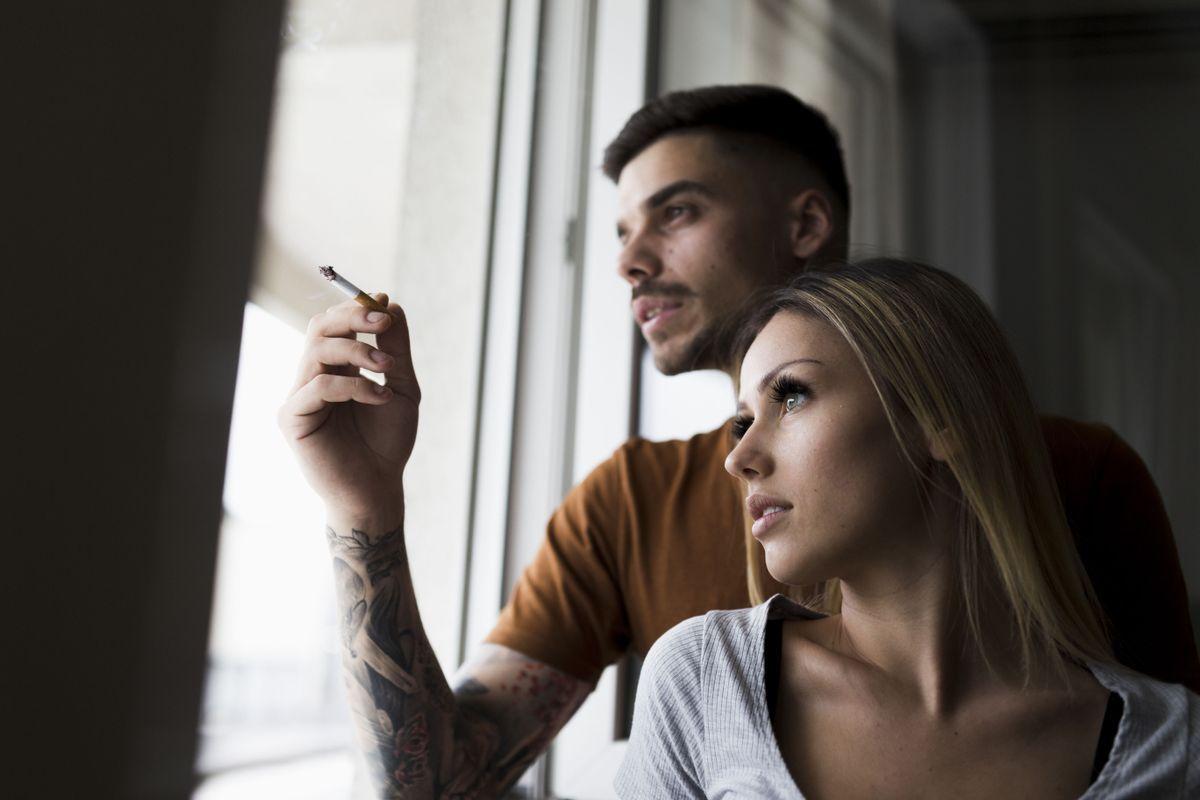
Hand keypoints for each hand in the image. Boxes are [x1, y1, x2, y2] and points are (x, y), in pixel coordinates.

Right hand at [278, 293, 417, 529]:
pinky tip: (379, 398)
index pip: (333, 324)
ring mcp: (299, 396)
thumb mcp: (401, 386)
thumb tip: (388, 302)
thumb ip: (394, 348)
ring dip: (357, 351)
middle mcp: (312, 377)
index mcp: (334, 368)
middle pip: (319, 328)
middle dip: (352, 317)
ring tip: (387, 368)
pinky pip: (319, 387)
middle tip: (383, 321)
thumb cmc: (387, 441)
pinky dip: (354, 386)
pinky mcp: (292, 418)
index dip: (355, 308)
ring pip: (317, 351)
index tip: (384, 303)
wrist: (379, 486)